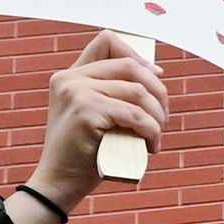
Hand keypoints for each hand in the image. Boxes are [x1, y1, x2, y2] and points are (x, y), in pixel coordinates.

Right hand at [25, 32, 165, 223]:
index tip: (156, 76)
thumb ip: (112, 91)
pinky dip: (151, 131)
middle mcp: (70, 79)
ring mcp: (76, 93)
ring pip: (138, 92)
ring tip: (157, 135)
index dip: (137, 54)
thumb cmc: (85, 152)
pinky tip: (151, 146)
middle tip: (163, 117)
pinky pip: (135, 115)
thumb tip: (156, 68)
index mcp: (69, 76)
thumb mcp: (94, 114)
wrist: (60, 182)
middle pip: (130, 66)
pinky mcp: (86, 112)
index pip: (107, 41)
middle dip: (158, 90)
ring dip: (158, 116)